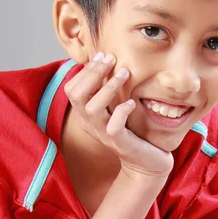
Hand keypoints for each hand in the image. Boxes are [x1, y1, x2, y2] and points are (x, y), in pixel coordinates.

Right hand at [64, 52, 173, 179]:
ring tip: (124, 73)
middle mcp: (90, 125)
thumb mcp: (115, 109)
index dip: (85, 71)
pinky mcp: (120, 143)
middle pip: (76, 95)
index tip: (102, 56)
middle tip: (111, 59)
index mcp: (85, 116)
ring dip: (108, 87)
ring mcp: (103, 134)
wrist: (146, 163)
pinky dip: (122, 110)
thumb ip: (106, 91)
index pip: (72, 89)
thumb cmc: (132, 132)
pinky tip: (131, 103)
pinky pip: (114, 125)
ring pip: (93, 108)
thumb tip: (103, 59)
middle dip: (93, 73)